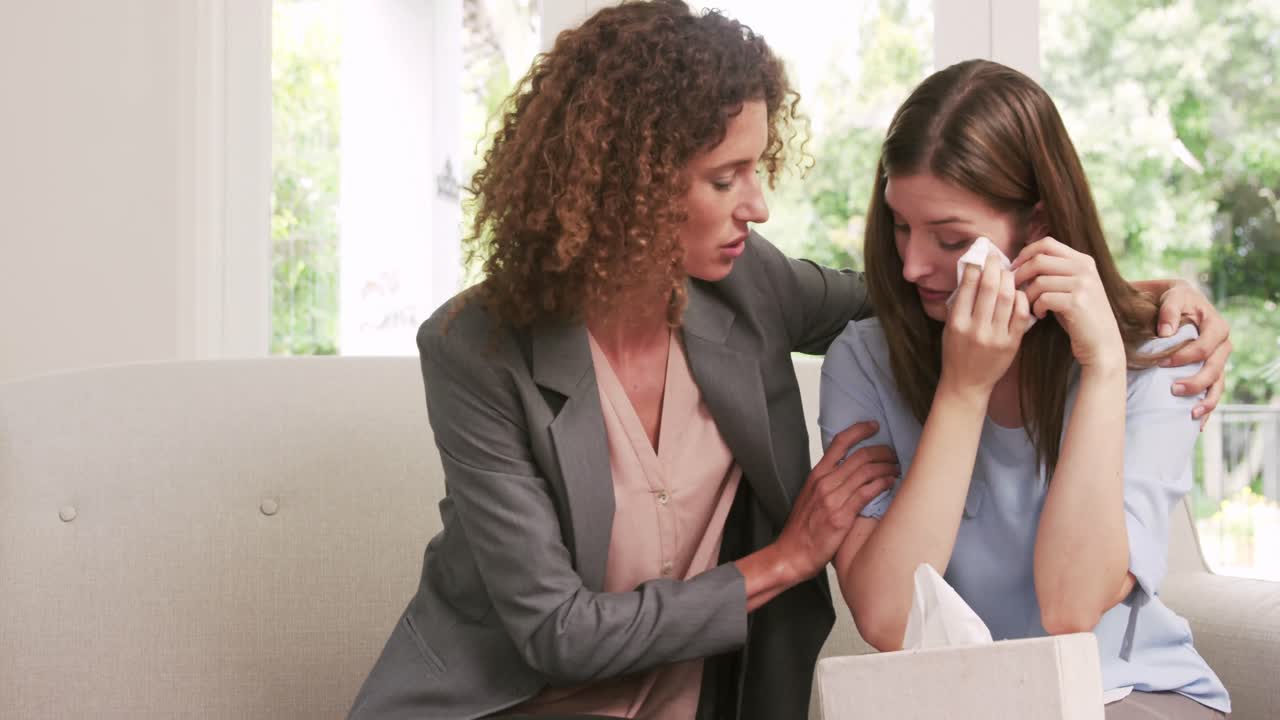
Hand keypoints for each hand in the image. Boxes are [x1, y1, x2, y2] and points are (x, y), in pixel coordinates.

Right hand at [773, 421, 896, 581]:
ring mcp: (833, 498)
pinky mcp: (842, 515)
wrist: (792, 553)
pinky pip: (867, 492)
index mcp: (816, 475)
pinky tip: (890, 483)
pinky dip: (882, 484)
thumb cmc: (802, 529)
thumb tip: (848, 472)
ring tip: (896, 469)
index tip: (873, 425)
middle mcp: (825, 482)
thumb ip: (827, 483)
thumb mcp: (810, 497)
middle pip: (859, 455)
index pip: (839, 443)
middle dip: (882, 451)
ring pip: (867, 471)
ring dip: (886, 467)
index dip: (859, 430)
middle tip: (893, 454)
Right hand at [942, 252, 1032, 396]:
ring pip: (1008, 298)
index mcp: (957, 323)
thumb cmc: (956, 352)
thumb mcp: (949, 328)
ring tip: (1008, 273)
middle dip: (994, 267)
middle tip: (996, 257)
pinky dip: (1021, 299)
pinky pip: (1021, 314)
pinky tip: (1018, 293)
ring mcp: (995, 337)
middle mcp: (975, 329)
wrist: (966, 384)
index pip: (968, 286)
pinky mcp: (1011, 344)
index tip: (980, 255)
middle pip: (990, 288)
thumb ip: (959, 304)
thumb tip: (972, 273)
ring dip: (1009, 280)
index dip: (976, 266)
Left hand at [1012, 237, 1123, 371]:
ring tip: (1032, 306)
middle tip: (1014, 289)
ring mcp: (1083, 285)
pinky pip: (1043, 298)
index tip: (1014, 267)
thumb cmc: (1079, 316)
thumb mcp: (1071, 287)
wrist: (1102, 343)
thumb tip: (1020, 262)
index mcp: (1083, 260)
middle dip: (1020, 274)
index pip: (1047, 243)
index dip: (1025, 253)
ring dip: (1028, 296)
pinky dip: (1036, 308)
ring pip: (1039, 281)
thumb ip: (1054, 272)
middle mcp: (1085, 269)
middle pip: (1039, 260)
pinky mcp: (1077, 303)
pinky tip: (1041, 315)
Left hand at [1152, 280, 1231, 427]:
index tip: (1161, 364)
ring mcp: (1217, 360)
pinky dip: (1207, 407)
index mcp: (1216, 325)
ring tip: (1192, 415)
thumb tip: (1166, 332)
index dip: (1185, 357)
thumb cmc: (1171, 298)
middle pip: (1215, 368)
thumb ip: (1170, 310)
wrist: (1171, 302)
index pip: (1205, 347)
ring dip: (1206, 401)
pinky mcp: (1210, 371)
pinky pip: (1213, 391)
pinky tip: (1198, 424)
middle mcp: (1222, 345)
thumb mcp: (1172, 295)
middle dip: (1196, 382)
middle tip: (1173, 390)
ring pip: (1218, 384)